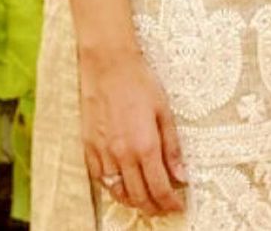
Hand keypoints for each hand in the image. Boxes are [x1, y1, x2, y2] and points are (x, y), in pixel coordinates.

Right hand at [80, 47, 186, 215]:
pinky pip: (100, 179)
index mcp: (145, 145)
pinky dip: (113, 188)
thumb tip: (182, 175)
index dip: (170, 203)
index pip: (159, 188)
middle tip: (164, 207)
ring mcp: (103, 153)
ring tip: (146, 201)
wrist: (108, 64)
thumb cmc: (139, 81)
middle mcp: (122, 155)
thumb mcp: (164, 111)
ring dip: (133, 202)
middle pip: (138, 196)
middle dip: (154, 208)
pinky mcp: (88, 147)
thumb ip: (172, 147)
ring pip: (118, 193)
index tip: (177, 207)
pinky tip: (123, 185)